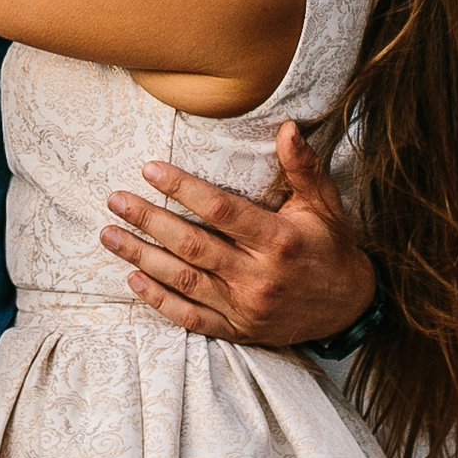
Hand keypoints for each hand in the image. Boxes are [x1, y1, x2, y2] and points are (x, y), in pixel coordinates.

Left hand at [102, 122, 374, 346]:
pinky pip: (190, 318)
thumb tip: (286, 128)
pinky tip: (132, 279)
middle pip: (193, 246)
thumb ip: (303, 168)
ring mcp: (245, 308)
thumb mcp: (325, 205)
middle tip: (115, 200)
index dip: (183, 188)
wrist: (349, 308)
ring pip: (184, 281)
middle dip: (149, 220)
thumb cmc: (331, 248)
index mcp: (280, 241)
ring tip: (108, 235)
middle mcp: (259, 277)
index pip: (221, 210)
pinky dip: (159, 300)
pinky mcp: (238, 330)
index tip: (149, 168)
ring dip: (141, 257)